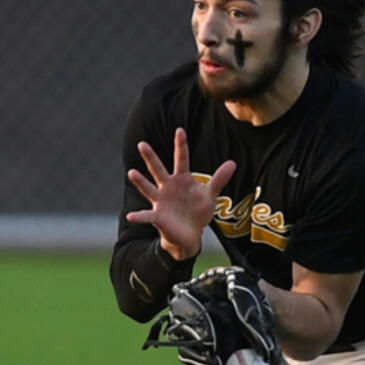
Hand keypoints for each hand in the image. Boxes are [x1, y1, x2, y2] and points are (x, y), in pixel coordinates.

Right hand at [126, 129, 235, 259]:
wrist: (190, 234)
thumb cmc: (197, 212)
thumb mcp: (210, 195)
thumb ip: (219, 179)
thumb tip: (233, 163)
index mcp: (182, 179)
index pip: (182, 159)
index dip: (181, 145)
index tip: (180, 130)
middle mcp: (168, 187)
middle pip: (158, 169)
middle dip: (151, 157)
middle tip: (142, 144)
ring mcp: (161, 201)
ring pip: (149, 188)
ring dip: (140, 181)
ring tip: (132, 172)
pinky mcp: (158, 216)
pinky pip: (147, 216)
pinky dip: (139, 216)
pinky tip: (131, 216)